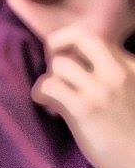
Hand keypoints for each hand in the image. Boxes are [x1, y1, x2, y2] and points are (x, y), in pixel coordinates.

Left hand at [32, 26, 134, 167]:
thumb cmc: (130, 132)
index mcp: (131, 66)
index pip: (93, 36)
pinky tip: (49, 108)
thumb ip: (107, 73)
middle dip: (56, 45)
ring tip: (55, 97)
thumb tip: (68, 59)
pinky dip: (41, 95)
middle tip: (54, 67)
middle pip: (79, 35)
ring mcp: (103, 90)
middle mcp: (119, 73)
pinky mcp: (86, 109)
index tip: (67, 61)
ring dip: (49, 80)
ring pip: (58, 64)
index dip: (71, 44)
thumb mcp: (129, 92)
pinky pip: (49, 86)